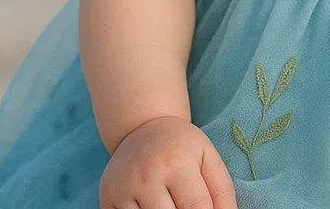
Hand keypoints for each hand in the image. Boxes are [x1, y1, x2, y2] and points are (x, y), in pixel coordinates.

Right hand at [99, 115, 237, 208]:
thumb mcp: (207, 158)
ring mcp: (123, 189)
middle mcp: (147, 176)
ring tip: (170, 205)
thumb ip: (223, 191)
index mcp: (177, 163)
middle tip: (186, 208)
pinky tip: (152, 207)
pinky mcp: (107, 200)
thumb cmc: (182, 147)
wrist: (142, 128)